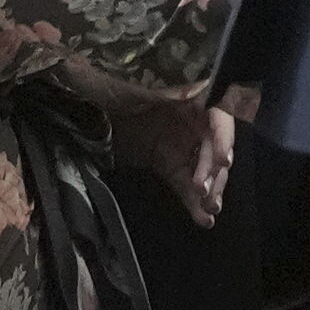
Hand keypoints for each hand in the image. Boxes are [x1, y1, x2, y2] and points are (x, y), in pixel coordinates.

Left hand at [113, 98, 235, 228]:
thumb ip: (165, 92)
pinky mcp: (168, 164)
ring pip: (204, 168)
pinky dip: (193, 202)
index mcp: (188, 97)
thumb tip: (198, 90)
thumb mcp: (135, 91)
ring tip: (211, 210)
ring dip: (211, 190)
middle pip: (214, 147)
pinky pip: (184, 183)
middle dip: (214, 170)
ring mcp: (180, 144)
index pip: (218, 116)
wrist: (85, 114)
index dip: (224, 137)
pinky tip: (203, 219)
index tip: (222, 161)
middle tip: (204, 192)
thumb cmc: (110, 94)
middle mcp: (191, 119)